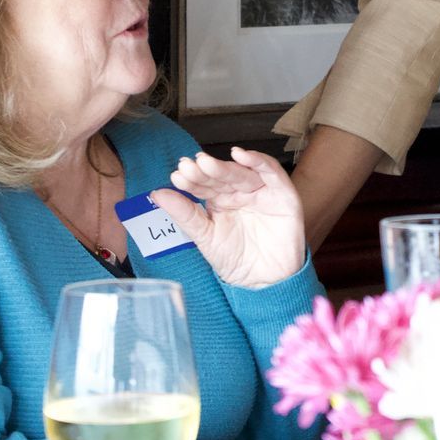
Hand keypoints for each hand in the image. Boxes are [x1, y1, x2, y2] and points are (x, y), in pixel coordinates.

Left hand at [150, 147, 305, 288]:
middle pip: (222, 177)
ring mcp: (261, 191)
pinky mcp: (283, 194)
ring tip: (205, 163)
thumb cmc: (236, 260)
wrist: (265, 283)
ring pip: (242, 172)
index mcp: (221, 201)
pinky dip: (258, 161)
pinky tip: (241, 155)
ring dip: (224, 167)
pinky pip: (272, 172)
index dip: (192, 180)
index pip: (205, 185)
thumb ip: (185, 214)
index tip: (177, 177)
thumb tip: (157, 194)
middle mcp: (240, 192)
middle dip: (205, 172)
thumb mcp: (205, 238)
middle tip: (189, 167)